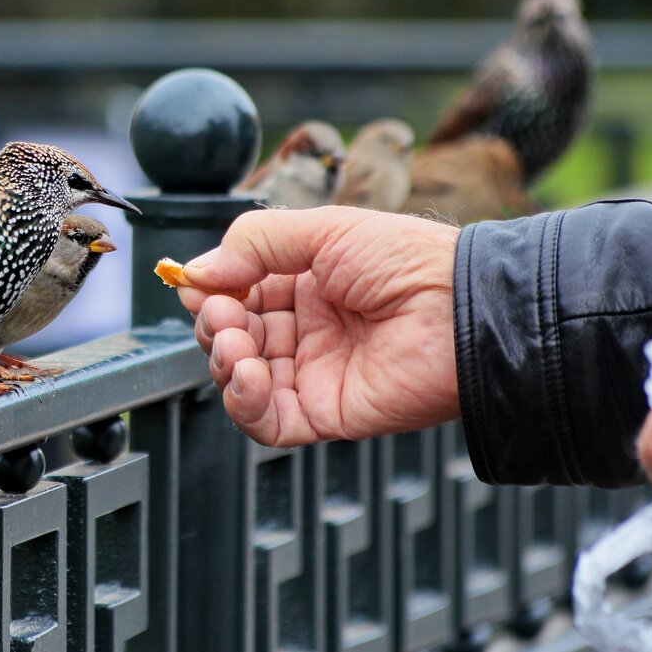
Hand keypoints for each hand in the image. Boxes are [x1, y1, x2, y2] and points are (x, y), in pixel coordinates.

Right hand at [178, 206, 461, 445]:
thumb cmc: (408, 263)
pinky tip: (246, 376)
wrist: (459, 310)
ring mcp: (314, 372)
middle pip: (233, 335)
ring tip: (238, 343)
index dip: (211, 291)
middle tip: (222, 311)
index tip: (192, 285)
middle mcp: (307, 329)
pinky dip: (243, 402)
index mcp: (306, 282)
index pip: (238, 292)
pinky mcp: (324, 413)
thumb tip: (196, 271)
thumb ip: (255, 243)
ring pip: (241, 378)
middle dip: (215, 324)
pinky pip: (266, 422)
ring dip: (224, 360)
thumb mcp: (324, 229)